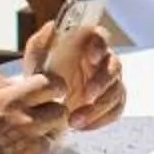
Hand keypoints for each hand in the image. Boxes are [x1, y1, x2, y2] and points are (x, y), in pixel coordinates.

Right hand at [0, 69, 68, 153]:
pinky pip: (48, 150)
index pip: (49, 83)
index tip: (49, 91)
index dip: (53, 85)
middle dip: (54, 109)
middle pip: (61, 108)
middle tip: (43, 113)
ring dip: (50, 129)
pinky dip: (41, 148)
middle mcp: (27, 120)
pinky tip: (26, 149)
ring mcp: (32, 142)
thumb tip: (13, 80)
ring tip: (35, 132)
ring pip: (59, 130)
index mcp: (11, 100)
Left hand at [26, 19, 126, 133]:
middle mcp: (102, 60)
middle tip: (86, 96)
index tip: (91, 58)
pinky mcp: (110, 101)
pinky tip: (82, 126)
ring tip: (75, 121)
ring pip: (117, 91)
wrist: (43, 98)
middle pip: (114, 67)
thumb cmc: (42, 71)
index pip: (102, 37)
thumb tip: (52, 27)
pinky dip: (101, 120)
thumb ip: (42, 42)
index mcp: (87, 43)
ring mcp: (109, 81)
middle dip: (102, 83)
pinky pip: (116, 110)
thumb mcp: (37, 56)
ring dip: (99, 108)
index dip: (100, 46)